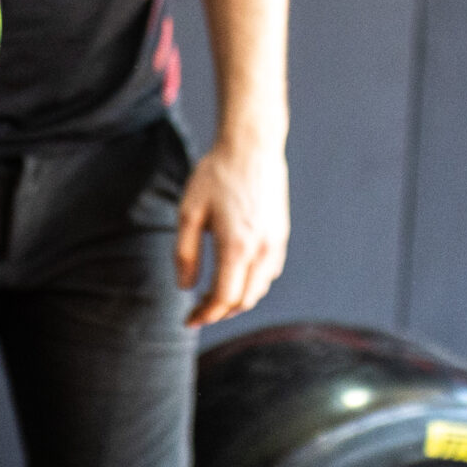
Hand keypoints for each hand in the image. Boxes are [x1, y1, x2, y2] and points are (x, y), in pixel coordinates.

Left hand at [175, 132, 289, 326]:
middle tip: (197, 311)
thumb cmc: (216, 176)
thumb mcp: (189, 213)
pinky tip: (234, 276)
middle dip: (219, 312)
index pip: (223, 298)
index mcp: (236, 246)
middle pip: (243, 300)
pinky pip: (269, 272)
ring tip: (212, 296)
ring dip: (236, 299)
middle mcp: (262, 249)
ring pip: (259, 289)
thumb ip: (185, 254)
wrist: (252, 147)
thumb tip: (185, 287)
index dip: (205, 314)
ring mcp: (276, 242)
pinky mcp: (281, 234)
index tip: (188, 320)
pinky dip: (252, 284)